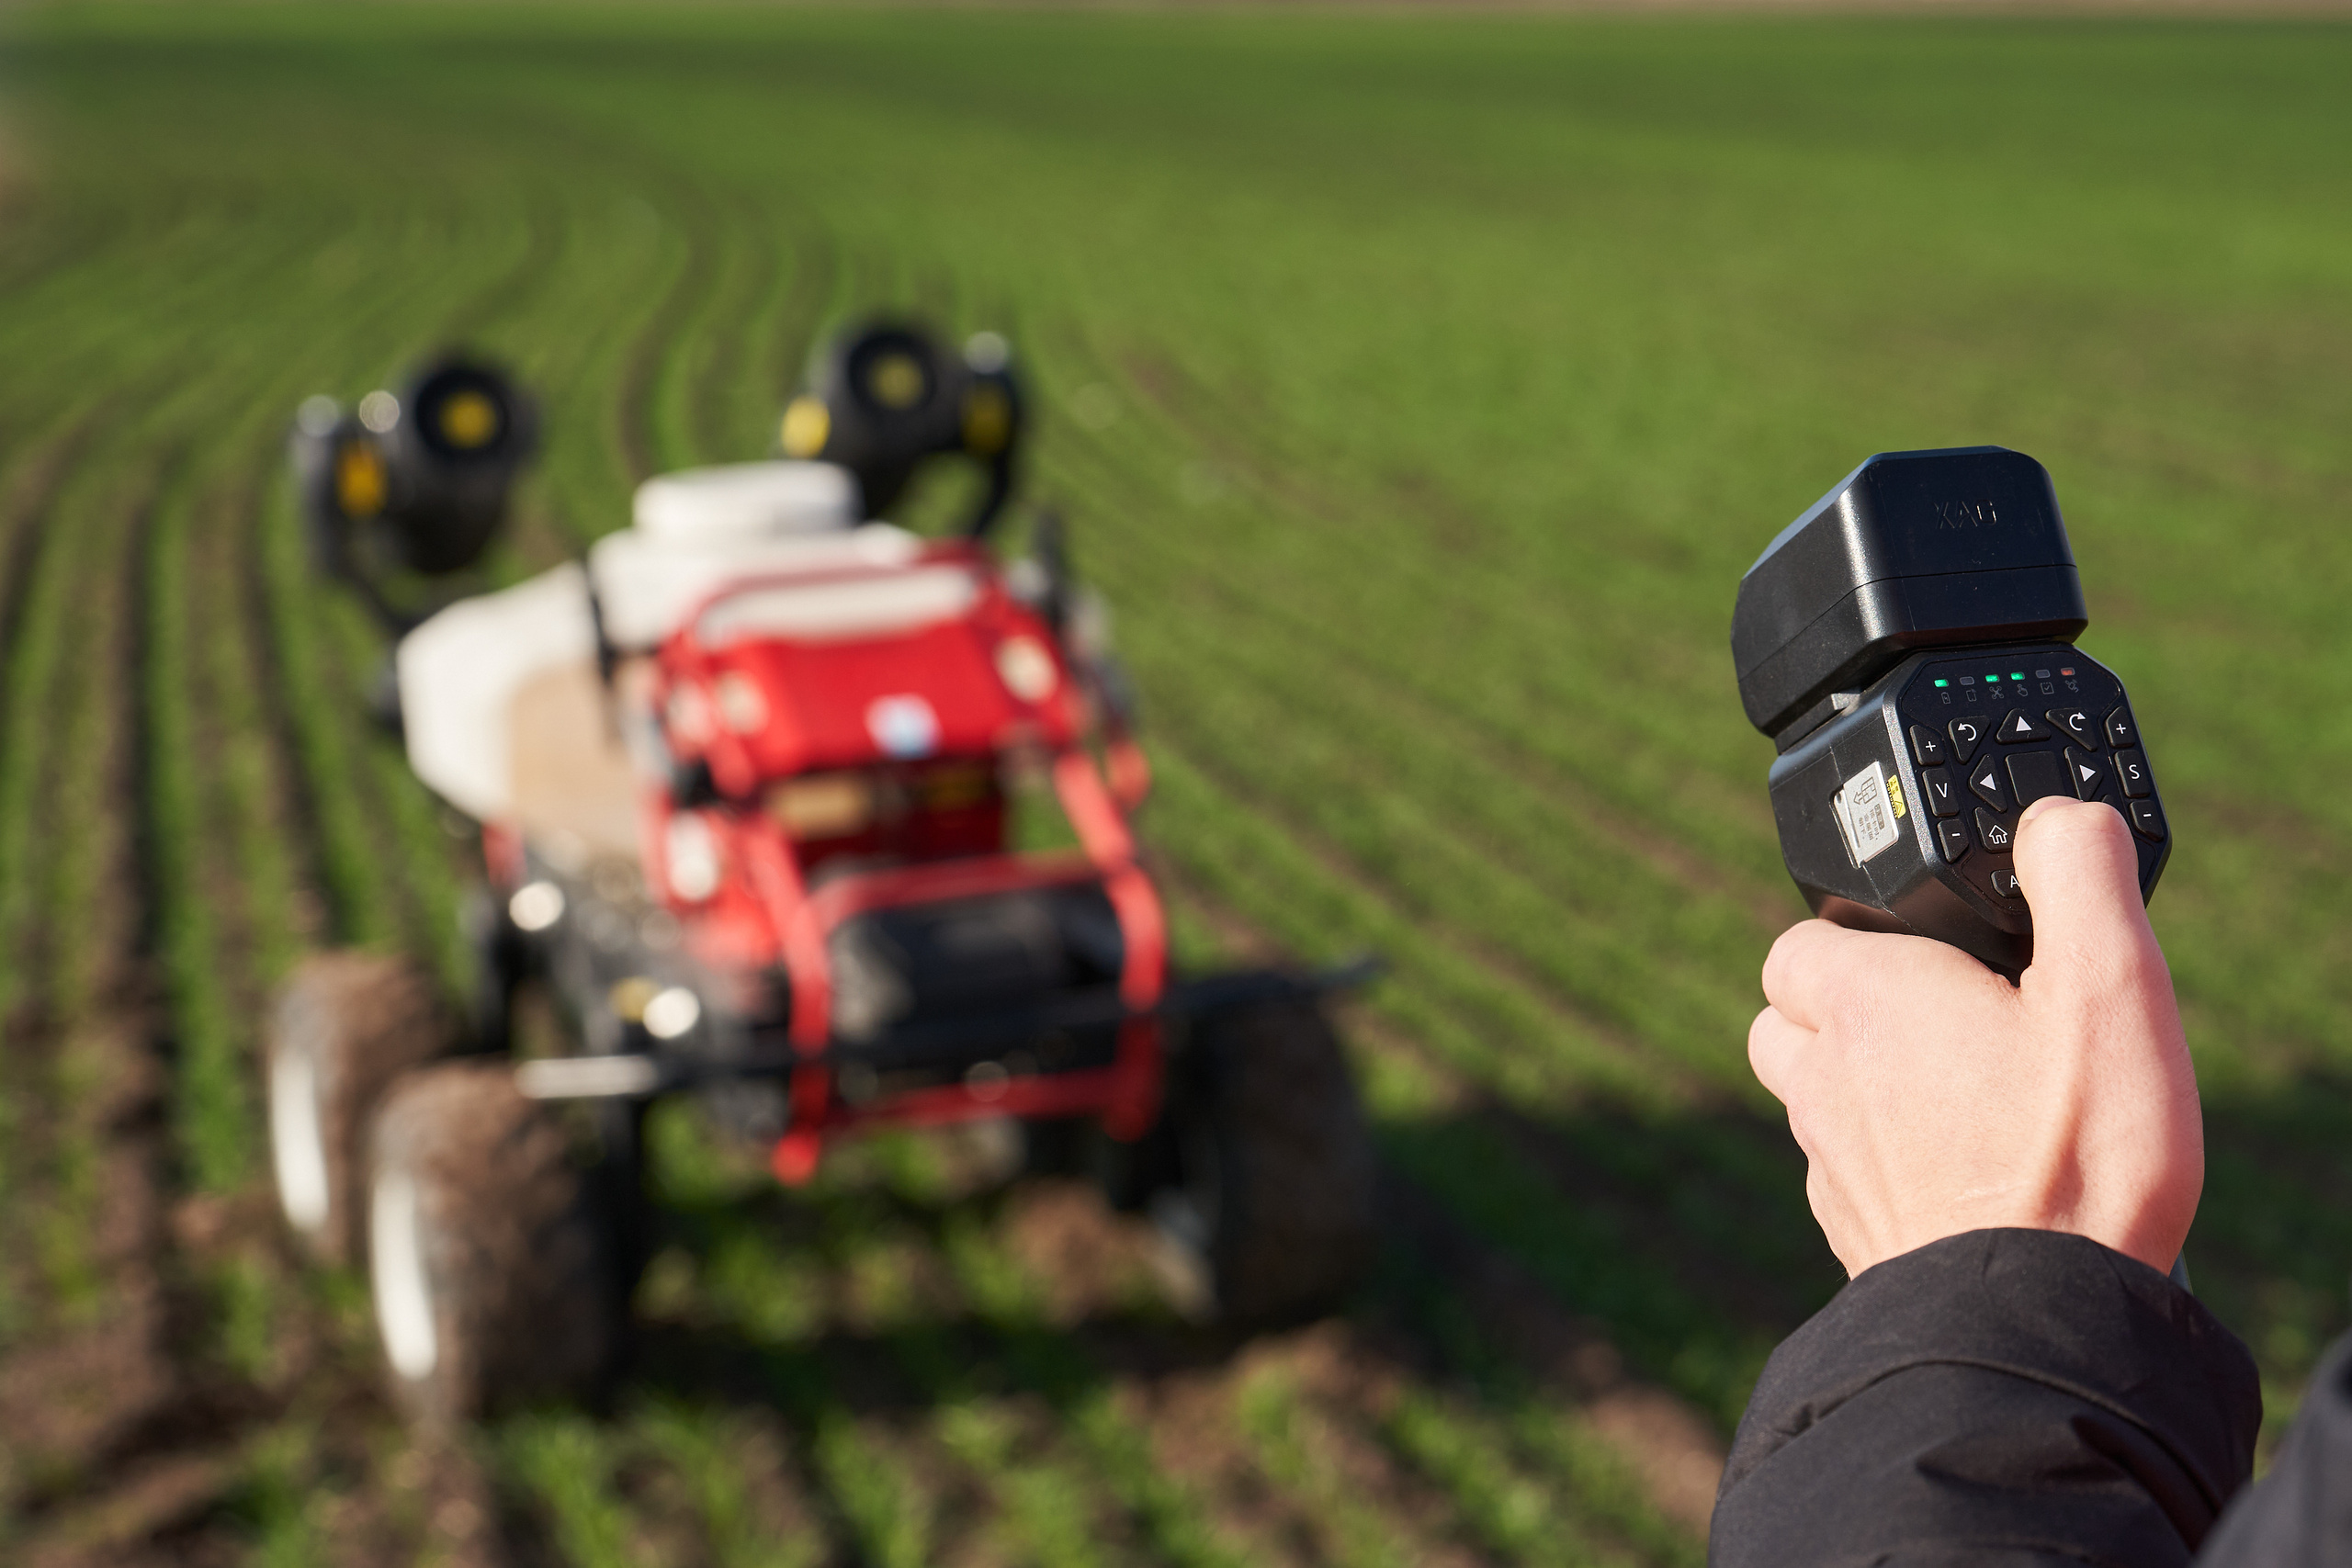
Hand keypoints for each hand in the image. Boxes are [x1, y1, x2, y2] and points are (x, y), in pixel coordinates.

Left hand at [1749, 795, 2200, 1277]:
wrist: (2041, 1320)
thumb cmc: (2073, 1155)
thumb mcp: (2108, 983)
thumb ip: (2078, 873)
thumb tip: (2061, 815)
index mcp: (1862, 1003)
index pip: (1800, 940)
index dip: (1856, 935)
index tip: (1933, 952)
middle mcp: (1822, 1079)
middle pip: (1787, 1017)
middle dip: (1841, 1007)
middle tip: (1944, 1019)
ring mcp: (1829, 1164)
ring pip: (1808, 1099)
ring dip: (1860, 1086)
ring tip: (1958, 1096)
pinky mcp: (1854, 1236)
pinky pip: (1841, 1176)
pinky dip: (1882, 1161)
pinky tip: (1958, 1172)